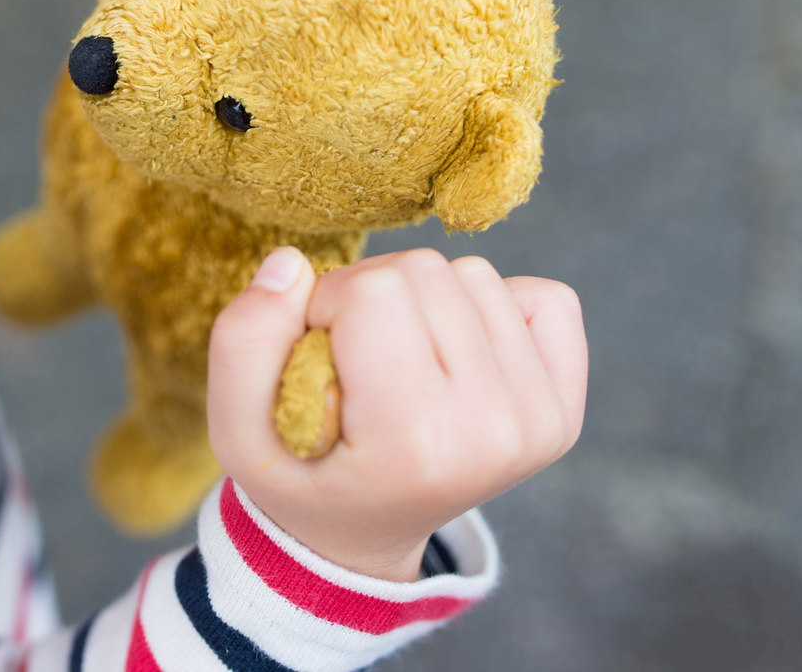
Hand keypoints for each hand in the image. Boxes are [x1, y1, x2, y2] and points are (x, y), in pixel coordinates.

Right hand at [207, 247, 587, 582]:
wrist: (364, 537)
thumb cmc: (299, 473)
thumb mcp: (236, 429)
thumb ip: (242, 342)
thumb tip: (291, 263)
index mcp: (411, 442)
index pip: (371, 291)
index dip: (324, 307)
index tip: (318, 358)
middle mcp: (491, 431)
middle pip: (426, 270)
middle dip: (373, 297)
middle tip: (357, 361)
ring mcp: (538, 420)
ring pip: (476, 274)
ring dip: (427, 303)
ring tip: (401, 363)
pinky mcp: (564, 407)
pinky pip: (546, 298)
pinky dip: (494, 310)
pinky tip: (457, 356)